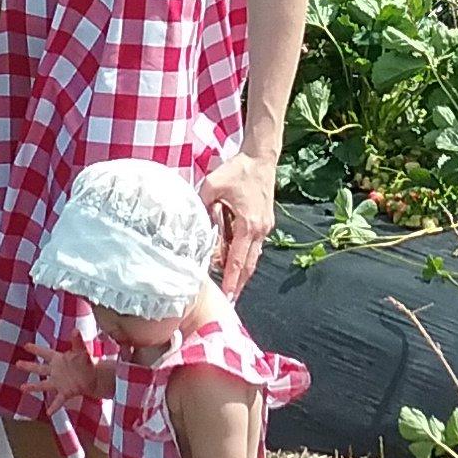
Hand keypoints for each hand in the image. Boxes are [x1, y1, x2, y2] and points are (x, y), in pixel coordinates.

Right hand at [24, 342, 100, 412]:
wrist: (95, 378)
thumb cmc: (87, 363)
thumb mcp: (82, 351)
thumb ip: (77, 342)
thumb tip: (75, 330)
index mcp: (59, 359)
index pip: (45, 353)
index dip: (36, 349)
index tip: (26, 346)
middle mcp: (56, 371)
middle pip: (40, 368)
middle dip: (29, 366)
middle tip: (17, 363)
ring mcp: (59, 382)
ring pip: (44, 385)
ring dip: (33, 386)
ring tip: (22, 388)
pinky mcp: (65, 392)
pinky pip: (58, 400)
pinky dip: (54, 406)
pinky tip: (49, 412)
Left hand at [199, 151, 277, 295]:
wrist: (261, 158)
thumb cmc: (237, 170)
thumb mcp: (212, 185)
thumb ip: (201, 205)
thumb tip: (193, 224)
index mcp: (248, 224)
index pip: (238, 259)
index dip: (232, 280)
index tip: (229, 296)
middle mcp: (259, 229)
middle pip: (249, 264)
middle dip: (240, 283)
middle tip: (231, 300)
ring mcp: (264, 226)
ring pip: (253, 256)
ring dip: (242, 271)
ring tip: (232, 286)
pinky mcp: (265, 222)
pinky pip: (254, 245)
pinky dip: (245, 255)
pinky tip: (235, 261)